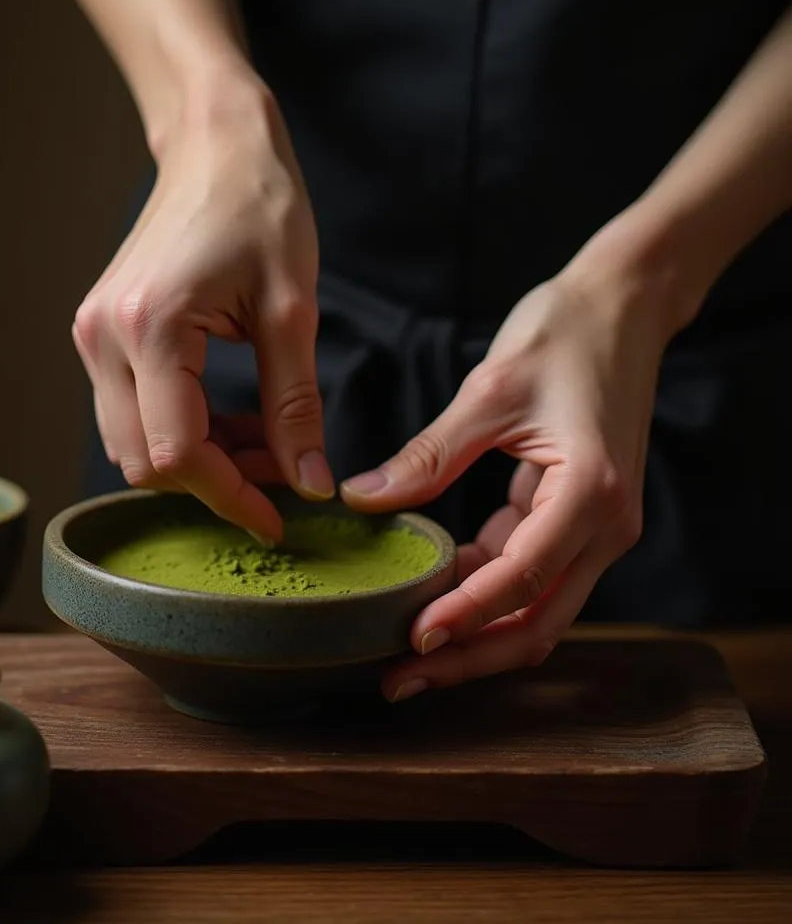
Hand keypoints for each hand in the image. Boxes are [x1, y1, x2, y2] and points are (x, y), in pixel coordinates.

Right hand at [72, 84, 333, 542]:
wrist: (216, 145)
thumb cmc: (260, 207)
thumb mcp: (292, 309)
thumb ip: (295, 404)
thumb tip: (309, 482)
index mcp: (150, 327)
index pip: (177, 453)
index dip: (231, 497)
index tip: (280, 519)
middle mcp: (103, 338)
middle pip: (144, 462)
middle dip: (215, 483)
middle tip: (281, 474)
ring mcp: (93, 336)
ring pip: (132, 445)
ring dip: (197, 462)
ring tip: (263, 444)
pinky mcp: (101, 334)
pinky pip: (132, 413)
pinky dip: (179, 433)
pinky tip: (230, 420)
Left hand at [341, 259, 669, 700]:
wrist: (621, 306)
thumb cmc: (563, 335)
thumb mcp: (488, 392)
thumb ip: (429, 456)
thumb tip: (363, 499)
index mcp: (590, 494)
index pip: (520, 580)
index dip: (462, 615)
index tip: (408, 641)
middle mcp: (606, 524)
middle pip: (537, 620)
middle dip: (468, 655)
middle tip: (398, 678)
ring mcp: (598, 525)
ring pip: (536, 607)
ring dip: (476, 633)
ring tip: (408, 651)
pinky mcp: (579, 515)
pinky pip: (531, 571)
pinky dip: (485, 591)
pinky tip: (435, 593)